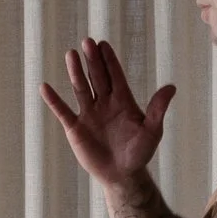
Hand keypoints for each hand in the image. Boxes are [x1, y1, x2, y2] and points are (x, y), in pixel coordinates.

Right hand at [39, 37, 176, 186]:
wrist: (122, 175)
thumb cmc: (139, 153)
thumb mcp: (151, 131)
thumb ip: (157, 109)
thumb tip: (171, 87)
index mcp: (123, 101)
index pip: (115, 76)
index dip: (109, 61)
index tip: (103, 45)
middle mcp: (105, 103)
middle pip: (97, 77)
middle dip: (93, 60)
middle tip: (87, 42)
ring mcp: (89, 114)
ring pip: (81, 88)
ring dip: (76, 72)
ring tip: (71, 54)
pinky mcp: (76, 128)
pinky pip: (63, 111)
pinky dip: (54, 101)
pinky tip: (45, 87)